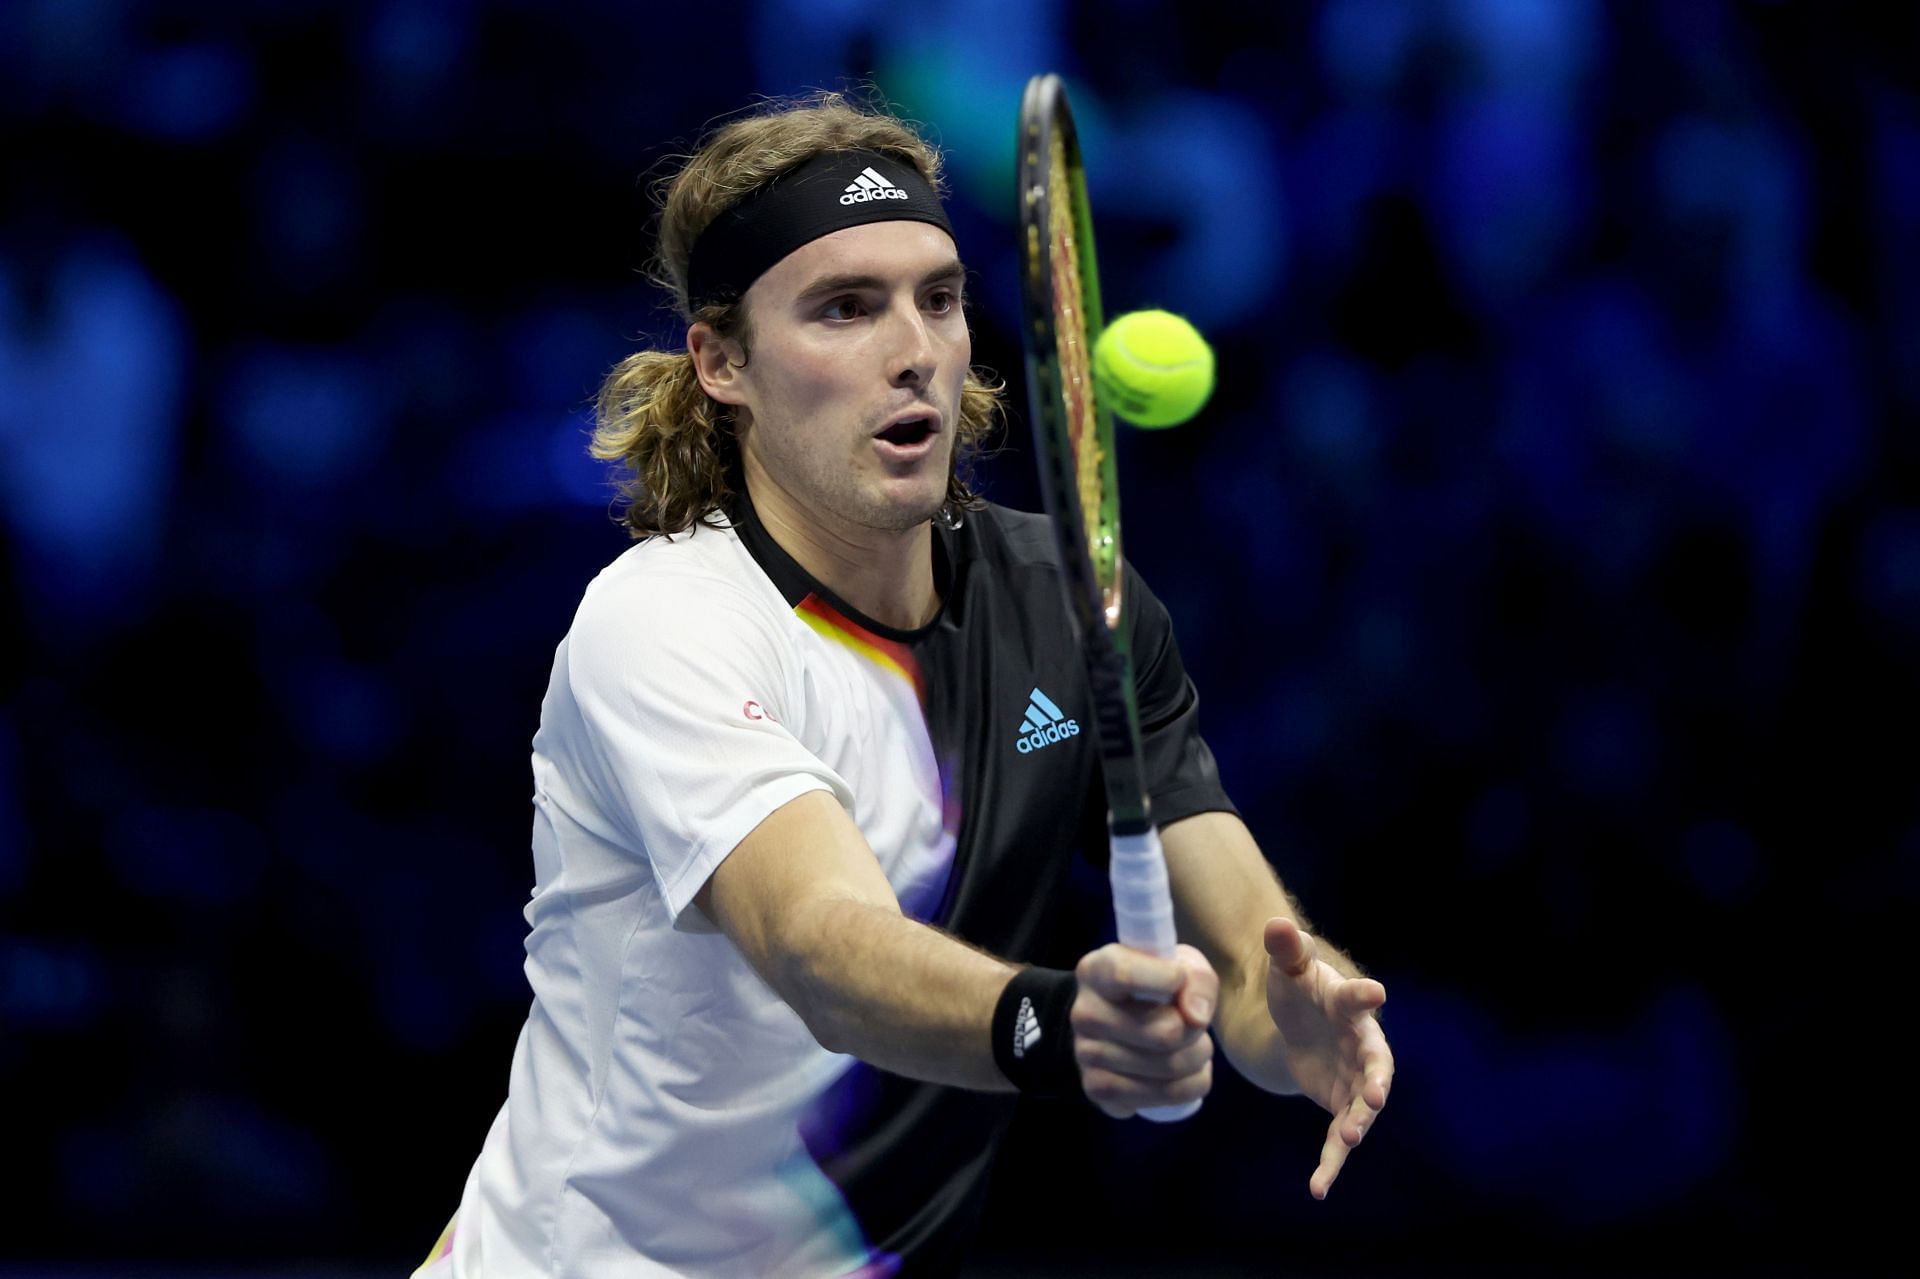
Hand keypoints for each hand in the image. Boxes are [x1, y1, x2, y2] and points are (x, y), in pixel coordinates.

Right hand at [1071, 942, 1216, 1118]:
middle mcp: (1084, 1013)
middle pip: (1163, 1033)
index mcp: (1095, 971)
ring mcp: (1086, 1055)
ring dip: (1198, 1058)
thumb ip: (1196, 978)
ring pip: (1169, 1067)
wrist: (1116, 1019)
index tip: (1180, 980)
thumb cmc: (1153, 985)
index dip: (1167, 979)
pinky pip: (1165, 1097)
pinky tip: (1184, 1073)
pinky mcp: (1098, 1090)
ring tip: (1194, 1047)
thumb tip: (1196, 1017)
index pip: (1124, 975)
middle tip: (1196, 1025)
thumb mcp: (1179, 965)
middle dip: (1195, 1031)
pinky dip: (1191, 1086)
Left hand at [1263, 918, 1392, 1198]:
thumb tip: (1275, 923)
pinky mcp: (1341, 1105)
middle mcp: (1361, 1045)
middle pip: (1375, 1065)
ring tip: (1344, 1144)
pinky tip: (1318, 1189)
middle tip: (1375, 1096)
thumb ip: (1284, 947)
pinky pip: (1338, 1137)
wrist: (1299, 1020)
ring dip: (1355, 1125)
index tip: (1375, 992)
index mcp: (1349, 1005)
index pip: (1358, 998)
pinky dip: (1330, 1163)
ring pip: (1362, 1107)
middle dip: (1376, 1081)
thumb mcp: (1285, 967)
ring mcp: (1355, 1079)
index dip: (1364, 995)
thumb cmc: (1297, 987)